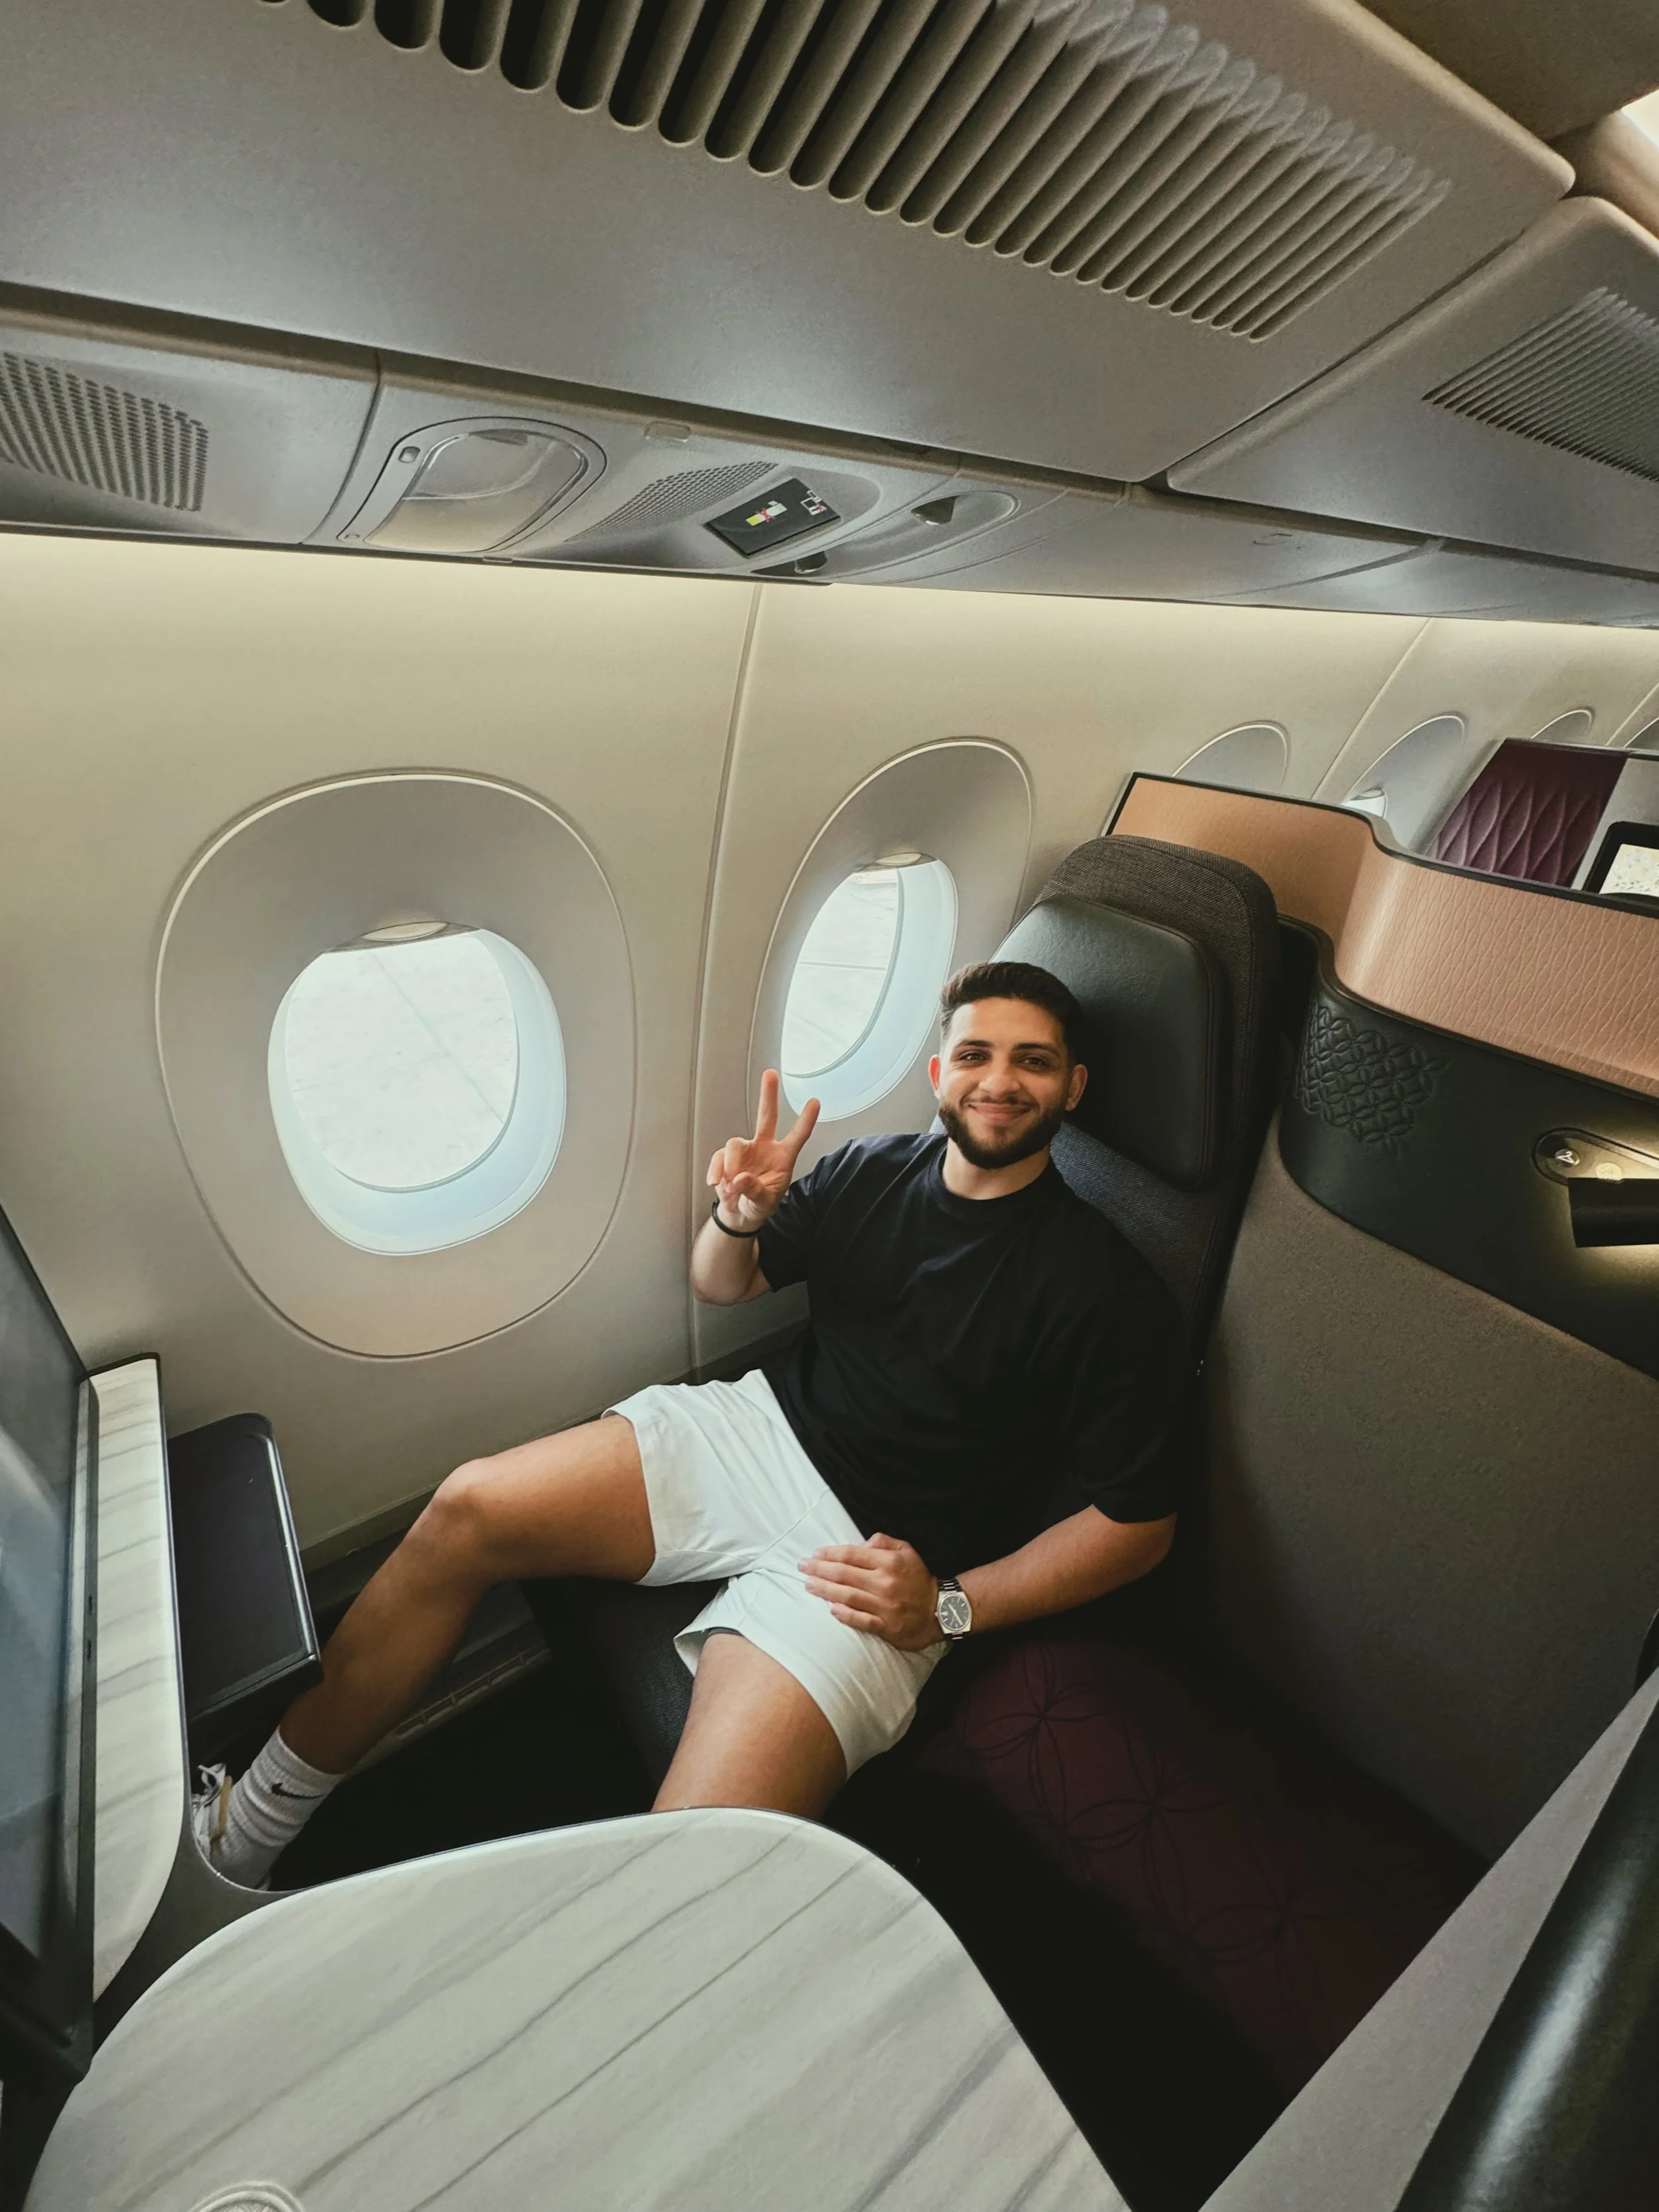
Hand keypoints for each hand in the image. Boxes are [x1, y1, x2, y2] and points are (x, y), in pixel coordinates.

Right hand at [707, 1069, 819, 1230]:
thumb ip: (754, 1191)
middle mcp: (764, 1148)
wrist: (738, 1213)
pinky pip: (719, 1158)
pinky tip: (716, 1183)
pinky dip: (716, 1171)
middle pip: (766, 1117)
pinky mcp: (726, 1158)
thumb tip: (741, 1178)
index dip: (805, 1120)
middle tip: (770, 1074)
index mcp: (782, 1157)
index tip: (815, 1102)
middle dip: (768, 1095)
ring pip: (735, 1144)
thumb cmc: (758, 1205)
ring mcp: (745, 1150)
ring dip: (731, 1166)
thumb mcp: (763, 1203)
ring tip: (732, 1187)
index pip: (797, 1136)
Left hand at [799, 1533, 941, 1650]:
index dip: (830, 1553)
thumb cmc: (919, 1578)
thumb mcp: (908, 1551)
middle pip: (844, 1574)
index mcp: (888, 1562)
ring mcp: (884, 1606)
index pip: (852, 1554)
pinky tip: (831, 1609)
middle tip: (801, 1567)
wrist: (940, 1610)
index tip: (814, 1553)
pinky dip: (845, 1615)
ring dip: (825, 1590)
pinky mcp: (886, 1626)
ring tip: (808, 1585)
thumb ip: (884, 1542)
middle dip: (819, 1569)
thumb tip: (863, 1542)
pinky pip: (861, 1620)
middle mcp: (884, 1582)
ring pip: (848, 1596)